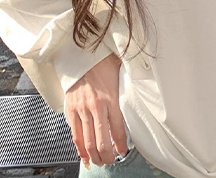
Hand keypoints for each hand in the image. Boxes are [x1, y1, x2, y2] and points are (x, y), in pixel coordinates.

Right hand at [64, 53, 126, 167]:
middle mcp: (97, 106)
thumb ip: (131, 83)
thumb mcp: (122, 71)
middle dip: (108, 156)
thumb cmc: (103, 61)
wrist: (81, 54)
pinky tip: (85, 156)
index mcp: (111, 97)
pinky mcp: (71, 110)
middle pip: (102, 141)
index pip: (118, 129)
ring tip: (100, 161)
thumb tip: (144, 88)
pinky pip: (75, 135)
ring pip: (88, 142)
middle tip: (111, 160)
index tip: (123, 151)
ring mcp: (82, 109)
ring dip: (95, 156)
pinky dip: (80, 149)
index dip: (121, 145)